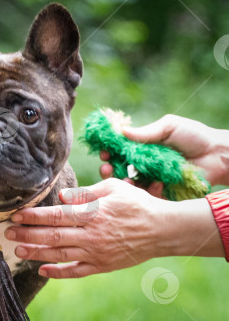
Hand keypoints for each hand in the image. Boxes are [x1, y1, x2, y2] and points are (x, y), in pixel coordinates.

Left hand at [5, 178, 223, 278]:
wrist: (164, 230)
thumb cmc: (138, 204)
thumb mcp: (114, 188)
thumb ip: (85, 194)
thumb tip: (60, 197)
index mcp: (93, 214)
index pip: (56, 215)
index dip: (34, 216)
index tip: (16, 215)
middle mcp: (92, 235)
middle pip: (53, 236)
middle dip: (27, 235)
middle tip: (8, 233)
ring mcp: (97, 253)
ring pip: (60, 255)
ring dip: (36, 253)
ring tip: (18, 250)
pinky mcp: (103, 266)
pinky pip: (76, 272)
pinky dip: (58, 272)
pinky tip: (42, 270)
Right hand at [99, 114, 228, 186]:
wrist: (219, 155)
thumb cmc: (195, 137)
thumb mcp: (169, 127)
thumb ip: (146, 132)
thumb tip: (121, 131)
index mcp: (144, 147)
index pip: (119, 150)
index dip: (109, 151)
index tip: (103, 152)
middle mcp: (145, 163)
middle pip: (119, 168)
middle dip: (109, 169)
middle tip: (106, 168)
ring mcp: (153, 178)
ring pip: (130, 183)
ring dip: (122, 182)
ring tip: (124, 179)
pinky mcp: (163, 191)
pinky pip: (148, 194)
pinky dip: (146, 190)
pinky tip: (152, 184)